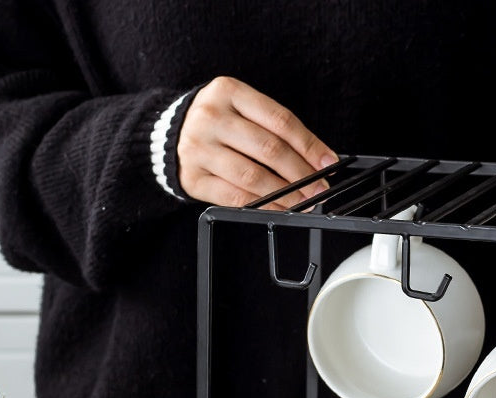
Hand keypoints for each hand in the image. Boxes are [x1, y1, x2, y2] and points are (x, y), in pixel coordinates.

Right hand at [177, 76, 337, 208]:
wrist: (166, 135)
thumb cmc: (217, 123)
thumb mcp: (241, 109)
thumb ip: (275, 128)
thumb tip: (318, 159)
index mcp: (229, 92)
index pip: (280, 120)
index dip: (310, 145)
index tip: (328, 162)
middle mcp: (211, 117)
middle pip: (269, 149)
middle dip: (302, 174)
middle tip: (320, 188)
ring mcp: (199, 148)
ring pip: (253, 176)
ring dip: (286, 194)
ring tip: (305, 201)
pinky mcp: (193, 178)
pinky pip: (236, 197)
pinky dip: (265, 206)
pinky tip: (281, 208)